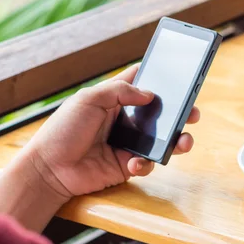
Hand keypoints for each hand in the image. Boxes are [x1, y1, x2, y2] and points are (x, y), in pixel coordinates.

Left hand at [0, 64, 198, 231]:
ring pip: (162, 139)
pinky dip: (145, 164)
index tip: (180, 74)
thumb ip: (119, 91)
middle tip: (193, 113)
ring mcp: (128, 142)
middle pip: (161, 112)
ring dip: (176, 140)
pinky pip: (147, 163)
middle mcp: (125, 119)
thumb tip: (149, 94)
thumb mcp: (89, 99)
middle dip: (181, 113)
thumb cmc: (63, 129)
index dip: (161, 77)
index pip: (142, 82)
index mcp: (115, 98)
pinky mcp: (127, 165)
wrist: (49, 169)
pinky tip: (134, 164)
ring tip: (183, 142)